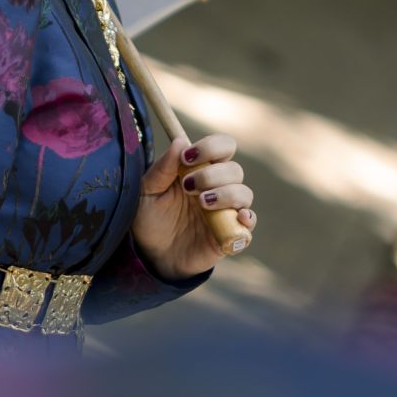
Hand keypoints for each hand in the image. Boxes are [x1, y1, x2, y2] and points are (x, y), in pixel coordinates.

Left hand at [132, 130, 256, 281]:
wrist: (151, 255)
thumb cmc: (150, 219)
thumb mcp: (147, 192)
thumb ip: (163, 168)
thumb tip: (180, 141)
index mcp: (200, 170)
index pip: (222, 146)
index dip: (211, 147)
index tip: (187, 158)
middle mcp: (218, 188)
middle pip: (234, 169)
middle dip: (212, 175)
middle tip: (188, 187)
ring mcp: (226, 211)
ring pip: (244, 193)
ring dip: (226, 194)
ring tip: (201, 203)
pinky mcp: (230, 234)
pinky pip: (250, 223)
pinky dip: (248, 218)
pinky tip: (236, 217)